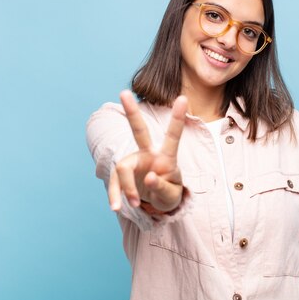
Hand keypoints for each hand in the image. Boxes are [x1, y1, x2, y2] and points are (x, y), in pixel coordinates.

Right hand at [108, 90, 187, 212]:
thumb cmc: (169, 193)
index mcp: (166, 157)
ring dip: (128, 189)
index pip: (173, 136)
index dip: (177, 118)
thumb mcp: (171, 195)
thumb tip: (149, 178)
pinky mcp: (122, 173)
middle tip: (123, 92)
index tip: (183, 98)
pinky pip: (115, 182)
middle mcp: (148, 154)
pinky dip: (115, 196)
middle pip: (139, 130)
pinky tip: (116, 207)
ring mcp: (133, 161)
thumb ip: (163, 187)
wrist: (156, 202)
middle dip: (131, 112)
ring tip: (134, 204)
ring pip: (123, 168)